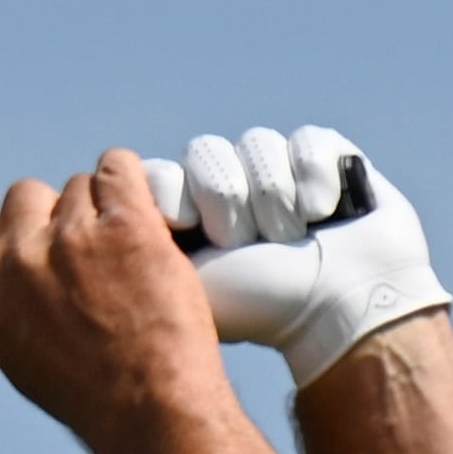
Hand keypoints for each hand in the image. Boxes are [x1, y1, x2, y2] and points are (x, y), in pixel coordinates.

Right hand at [0, 151, 233, 453]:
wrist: (151, 410)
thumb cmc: (94, 398)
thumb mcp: (23, 360)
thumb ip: (7, 309)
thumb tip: (9, 281)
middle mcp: (22, 259)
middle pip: (24, 196)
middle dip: (53, 215)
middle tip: (89, 256)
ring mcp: (73, 237)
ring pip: (79, 186)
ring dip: (101, 208)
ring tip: (130, 256)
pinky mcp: (127, 222)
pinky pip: (118, 168)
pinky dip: (130, 182)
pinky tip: (145, 211)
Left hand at [161, 126, 450, 389]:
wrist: (341, 312)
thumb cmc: (260, 306)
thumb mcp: (183, 280)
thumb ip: (137, 244)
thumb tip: (111, 202)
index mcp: (188, 217)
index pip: (160, 173)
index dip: (177, 197)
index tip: (195, 235)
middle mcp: (229, 189)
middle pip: (205, 153)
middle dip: (227, 202)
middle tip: (247, 247)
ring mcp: (277, 172)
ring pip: (255, 145)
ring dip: (273, 197)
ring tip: (292, 238)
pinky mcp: (325, 159)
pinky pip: (306, 141)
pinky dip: (314, 179)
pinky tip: (324, 215)